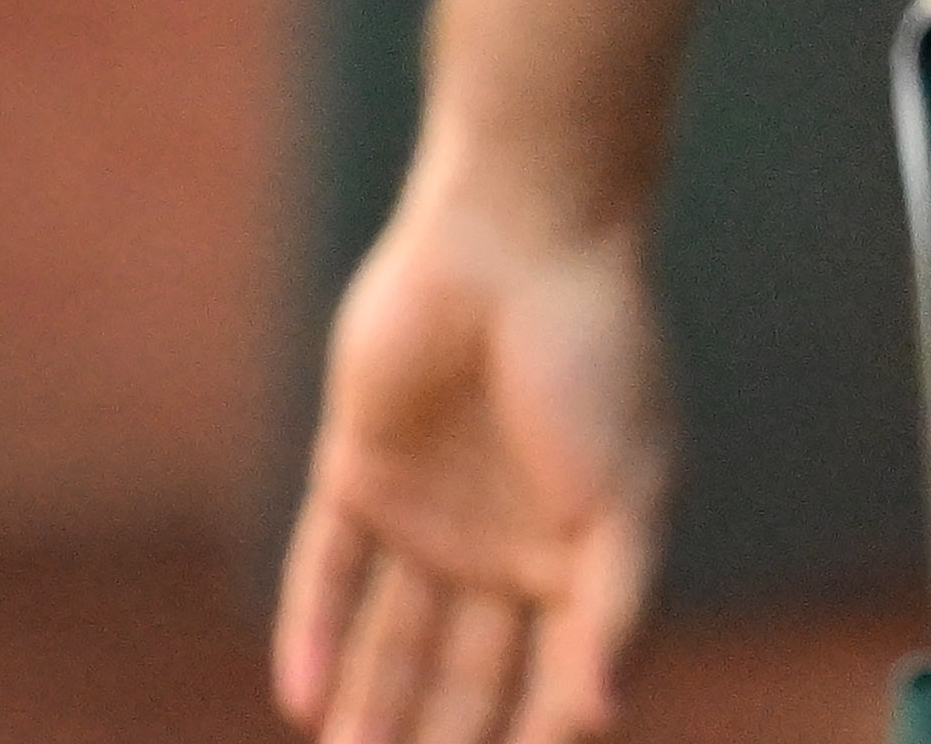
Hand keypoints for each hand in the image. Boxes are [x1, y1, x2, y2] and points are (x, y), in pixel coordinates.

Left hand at [275, 195, 671, 743]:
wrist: (522, 236)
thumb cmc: (598, 357)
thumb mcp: (628, 494)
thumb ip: (614, 609)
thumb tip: (602, 717)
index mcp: (577, 552)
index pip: (548, 678)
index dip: (532, 739)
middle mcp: (500, 544)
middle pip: (461, 674)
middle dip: (438, 742)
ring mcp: (426, 510)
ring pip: (390, 639)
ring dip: (370, 711)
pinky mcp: (358, 469)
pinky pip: (326, 570)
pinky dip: (314, 635)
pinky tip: (301, 698)